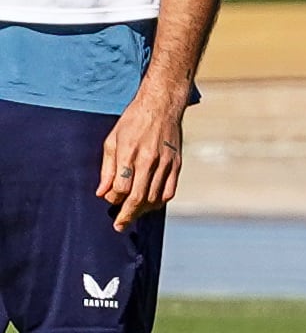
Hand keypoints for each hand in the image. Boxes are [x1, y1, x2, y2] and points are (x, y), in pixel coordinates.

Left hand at [95, 84, 186, 229]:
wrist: (161, 107)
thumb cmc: (132, 122)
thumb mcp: (112, 141)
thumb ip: (107, 169)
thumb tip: (102, 192)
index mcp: (129, 154)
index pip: (120, 187)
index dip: (113, 199)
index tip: (109, 201)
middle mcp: (149, 161)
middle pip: (137, 197)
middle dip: (127, 215)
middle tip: (119, 226)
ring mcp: (166, 164)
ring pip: (154, 197)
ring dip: (143, 210)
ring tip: (134, 214)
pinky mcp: (177, 165)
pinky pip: (169, 191)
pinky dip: (159, 202)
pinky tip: (150, 204)